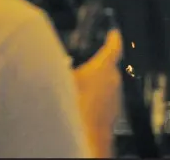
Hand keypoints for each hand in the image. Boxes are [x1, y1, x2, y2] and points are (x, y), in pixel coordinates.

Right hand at [73, 30, 122, 156]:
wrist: (87, 136)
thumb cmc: (76, 107)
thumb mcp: (62, 79)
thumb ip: (61, 68)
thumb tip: (54, 61)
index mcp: (103, 67)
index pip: (113, 47)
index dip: (113, 39)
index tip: (114, 33)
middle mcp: (114, 80)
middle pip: (108, 67)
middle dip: (98, 66)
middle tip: (85, 67)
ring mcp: (115, 97)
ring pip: (107, 85)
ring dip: (96, 85)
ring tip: (79, 91)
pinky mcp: (113, 112)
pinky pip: (105, 101)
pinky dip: (97, 100)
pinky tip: (82, 106)